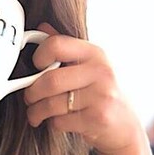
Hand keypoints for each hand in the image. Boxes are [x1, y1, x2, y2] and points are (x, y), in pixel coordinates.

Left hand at [23, 23, 142, 154]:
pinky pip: (60, 121)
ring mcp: (102, 96)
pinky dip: (52, 124)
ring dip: (36, 112)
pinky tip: (58, 121)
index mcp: (95, 53)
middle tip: (29, 98)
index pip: (57, 45)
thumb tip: (42, 28)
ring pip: (51, 104)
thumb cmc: (101, 94)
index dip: (39, 55)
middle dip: (31, 93)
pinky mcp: (98, 119)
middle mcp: (101, 72)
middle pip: (50, 80)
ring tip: (36, 113)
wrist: (124, 127)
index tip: (35, 66)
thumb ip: (66, 48)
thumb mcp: (89, 67)